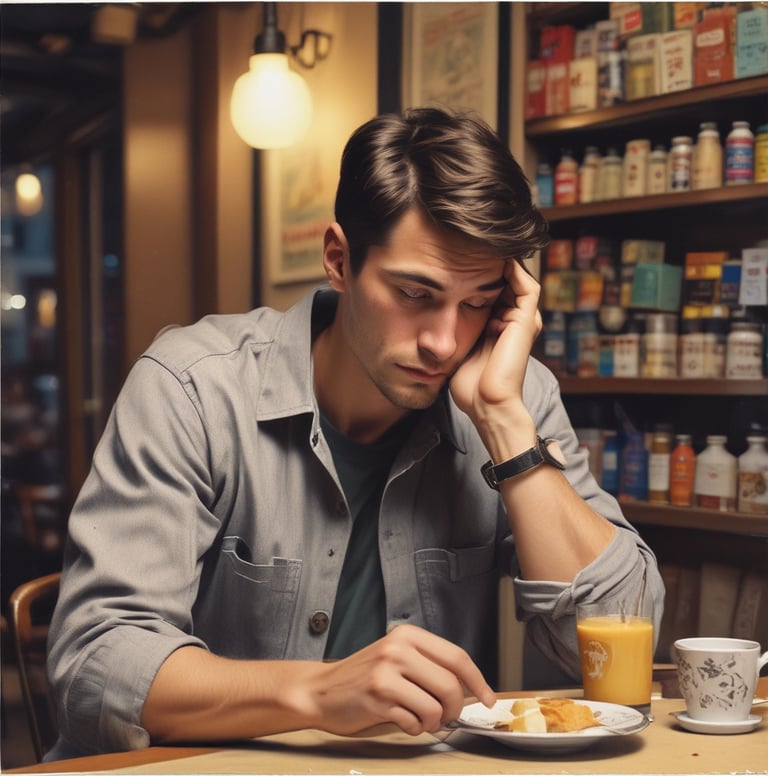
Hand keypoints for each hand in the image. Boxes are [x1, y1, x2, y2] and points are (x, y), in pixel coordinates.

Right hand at [307, 624, 494, 735]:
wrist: (321, 690)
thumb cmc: (364, 677)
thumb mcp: (397, 656)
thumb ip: (429, 664)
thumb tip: (471, 688)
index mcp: (408, 635)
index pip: (457, 657)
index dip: (479, 681)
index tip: (488, 699)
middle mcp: (398, 649)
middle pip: (451, 685)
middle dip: (454, 708)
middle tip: (444, 715)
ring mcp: (386, 673)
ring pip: (436, 707)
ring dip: (432, 721)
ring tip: (418, 717)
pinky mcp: (378, 698)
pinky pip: (415, 722)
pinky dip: (414, 728)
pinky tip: (401, 720)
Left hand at [449, 259, 541, 436]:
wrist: (486, 404)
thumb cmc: (469, 386)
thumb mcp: (457, 349)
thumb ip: (453, 331)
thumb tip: (427, 320)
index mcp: (501, 327)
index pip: (492, 291)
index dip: (476, 274)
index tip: (452, 261)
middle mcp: (515, 321)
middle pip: (506, 281)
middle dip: (486, 263)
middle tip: (466, 246)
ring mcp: (523, 319)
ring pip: (517, 278)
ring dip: (499, 261)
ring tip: (478, 246)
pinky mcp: (527, 319)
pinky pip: (526, 283)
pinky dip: (512, 268)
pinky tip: (490, 258)